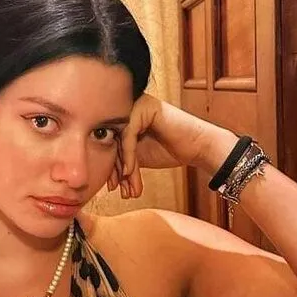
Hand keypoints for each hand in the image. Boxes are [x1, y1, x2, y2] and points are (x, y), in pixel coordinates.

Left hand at [107, 92, 231, 198]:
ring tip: (128, 188)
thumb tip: (99, 173)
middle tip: (119, 191)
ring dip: (123, 168)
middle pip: (113, 142)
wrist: (197, 146)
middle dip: (116, 170)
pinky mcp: (144, 108)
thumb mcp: (139, 156)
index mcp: (125, 116)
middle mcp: (129, 107)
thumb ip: (121, 157)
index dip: (111, 167)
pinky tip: (130, 173)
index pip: (110, 143)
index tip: (113, 187)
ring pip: (119, 141)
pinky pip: (128, 136)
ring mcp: (136, 105)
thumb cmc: (170, 149)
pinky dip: (128, 157)